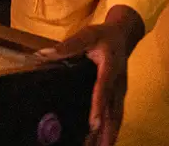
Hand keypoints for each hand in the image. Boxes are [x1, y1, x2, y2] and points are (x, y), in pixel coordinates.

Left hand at [36, 6, 143, 145]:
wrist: (124, 34)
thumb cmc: (104, 35)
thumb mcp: (88, 34)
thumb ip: (69, 45)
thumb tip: (44, 54)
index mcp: (110, 67)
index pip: (103, 88)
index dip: (99, 106)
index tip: (94, 123)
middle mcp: (118, 83)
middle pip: (113, 110)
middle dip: (106, 131)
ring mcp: (120, 92)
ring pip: (116, 118)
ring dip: (109, 136)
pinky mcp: (119, 97)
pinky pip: (116, 117)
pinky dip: (111, 132)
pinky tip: (104, 143)